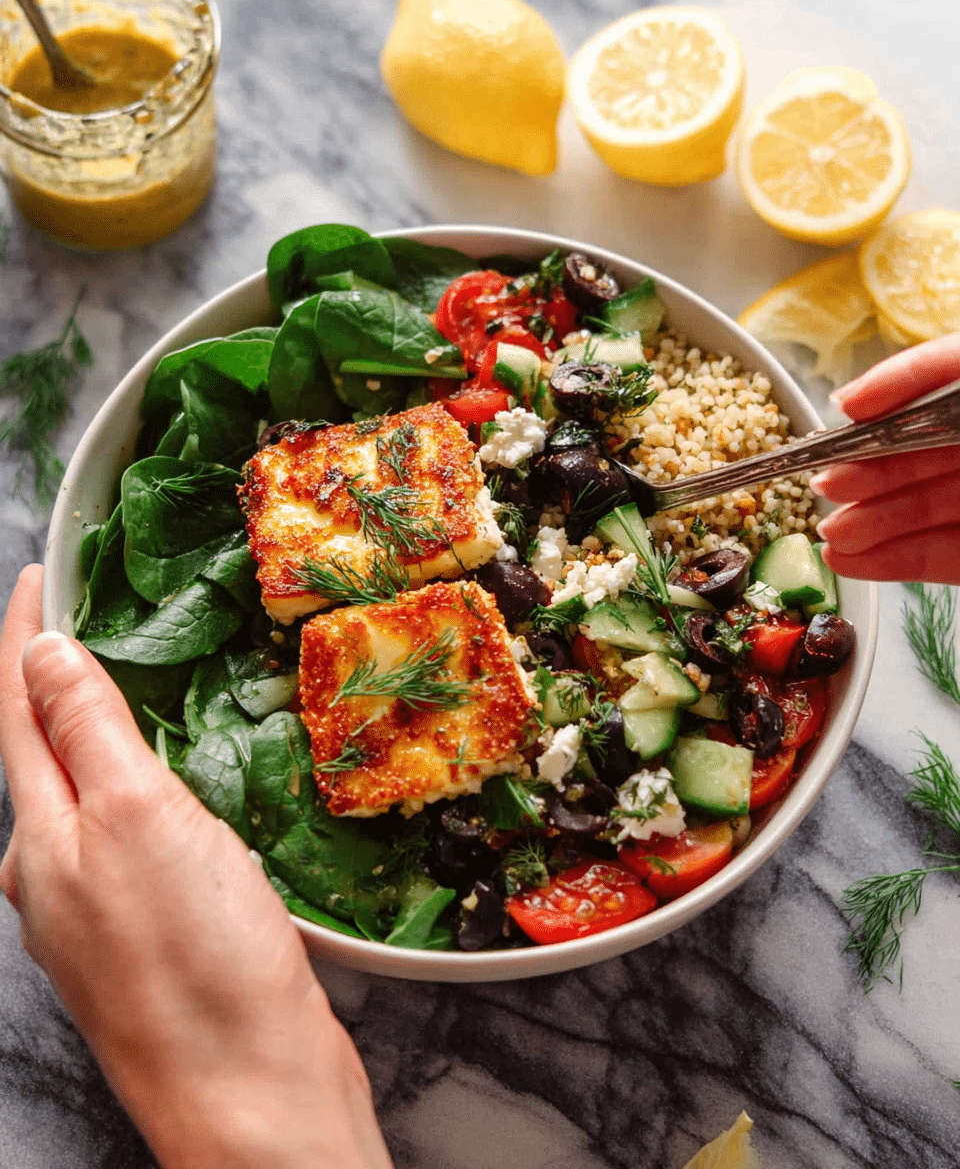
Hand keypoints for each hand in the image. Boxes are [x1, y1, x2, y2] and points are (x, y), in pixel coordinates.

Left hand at [0, 566, 392, 1168]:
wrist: (251, 1091)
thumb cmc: (198, 959)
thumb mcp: (138, 820)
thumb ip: (89, 732)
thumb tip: (43, 654)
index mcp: (41, 838)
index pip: (17, 710)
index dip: (23, 637)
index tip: (37, 576)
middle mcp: (54, 872)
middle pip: (42, 750)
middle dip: (54, 677)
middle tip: (90, 614)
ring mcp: (98, 908)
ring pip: (89, 794)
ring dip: (101, 730)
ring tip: (135, 681)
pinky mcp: (150, 932)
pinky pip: (131, 834)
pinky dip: (142, 785)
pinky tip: (177, 780)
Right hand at [812, 332, 959, 583]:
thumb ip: (933, 369)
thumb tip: (851, 402)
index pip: (936, 382)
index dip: (889, 396)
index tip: (845, 412)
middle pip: (918, 455)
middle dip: (868, 474)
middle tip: (828, 486)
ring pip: (923, 511)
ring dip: (870, 524)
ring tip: (831, 536)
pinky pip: (943, 556)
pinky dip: (895, 562)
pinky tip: (850, 561)